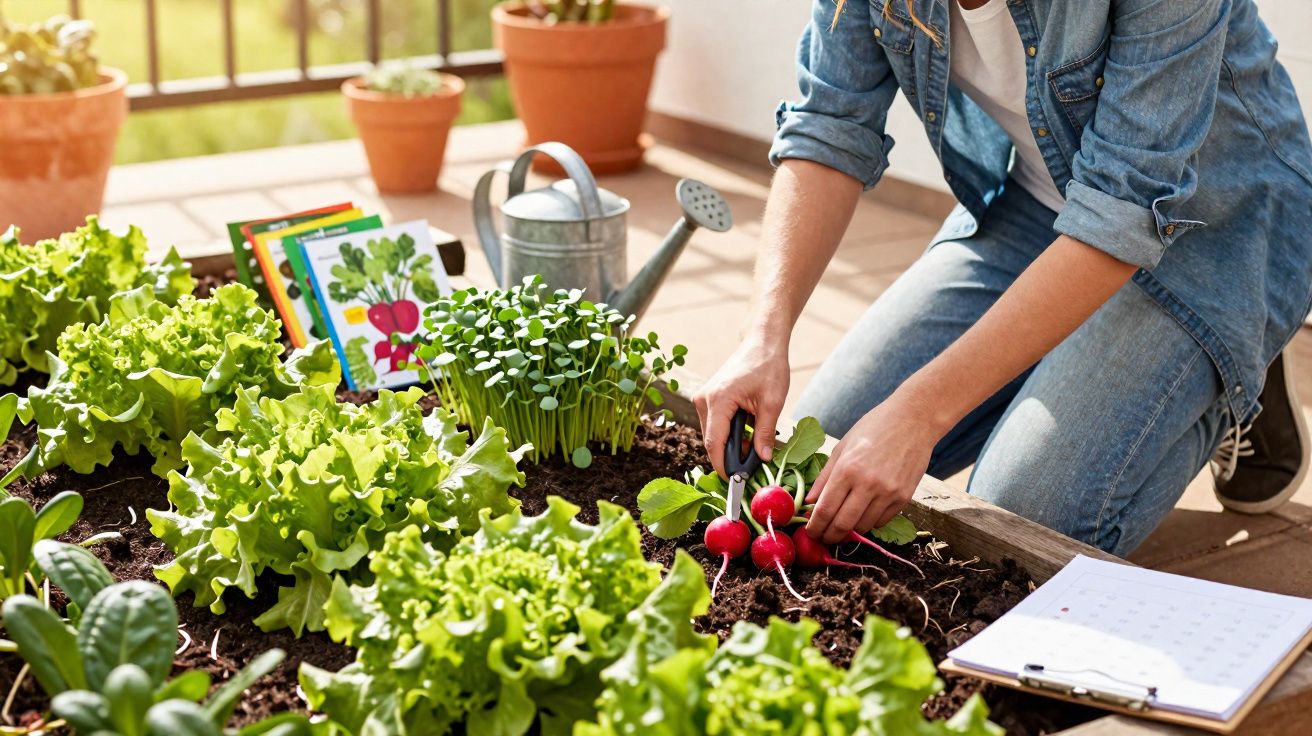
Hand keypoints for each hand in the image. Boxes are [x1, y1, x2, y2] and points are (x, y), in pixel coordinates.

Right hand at [693, 337, 789, 477]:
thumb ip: (765, 433)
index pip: (714, 443)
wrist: (762, 342)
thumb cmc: (768, 366)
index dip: (723, 466)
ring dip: (731, 444)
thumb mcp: (772, 402)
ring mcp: (703, 398)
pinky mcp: (708, 397)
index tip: (735, 481)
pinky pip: (714, 424)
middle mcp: (704, 399)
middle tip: (752, 466)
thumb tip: (763, 459)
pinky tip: (748, 430)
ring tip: (755, 444)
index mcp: (718, 400)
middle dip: (730, 456)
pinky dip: (729, 432)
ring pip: (712, 433)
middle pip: (711, 441)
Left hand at [805, 395, 939, 543]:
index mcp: (847, 469)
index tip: (810, 532)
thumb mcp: (842, 447)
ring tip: (842, 524)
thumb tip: (809, 502)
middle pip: (843, 524)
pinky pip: (882, 521)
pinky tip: (863, 513)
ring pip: (863, 527)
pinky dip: (869, 522)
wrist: (913, 421)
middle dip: (829, 536)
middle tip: (823, 537)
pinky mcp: (904, 498)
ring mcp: (888, 493)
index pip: (825, 510)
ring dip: (850, 530)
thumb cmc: (874, 428)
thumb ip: (824, 477)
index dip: (815, 526)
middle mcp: (868, 484)